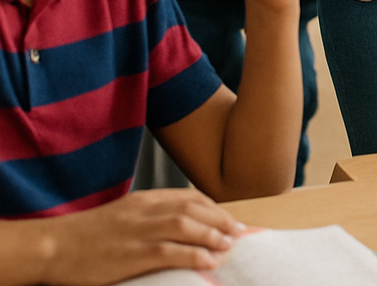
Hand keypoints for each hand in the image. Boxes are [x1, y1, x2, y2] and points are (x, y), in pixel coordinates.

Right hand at [30, 189, 243, 285]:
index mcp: (144, 199)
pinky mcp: (129, 253)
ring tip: (229, 245)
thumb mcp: (124, 217)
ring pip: (185, 224)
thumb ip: (151, 218)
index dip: (215, 208)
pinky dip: (192, 254)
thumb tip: (182, 228)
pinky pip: (167, 251)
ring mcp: (137, 230)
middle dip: (221, 219)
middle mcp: (144, 209)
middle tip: (240, 232)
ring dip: (212, 234)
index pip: (190, 197)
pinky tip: (208, 261)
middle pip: (193, 208)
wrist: (53, 246)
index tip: (231, 220)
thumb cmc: (88, 237)